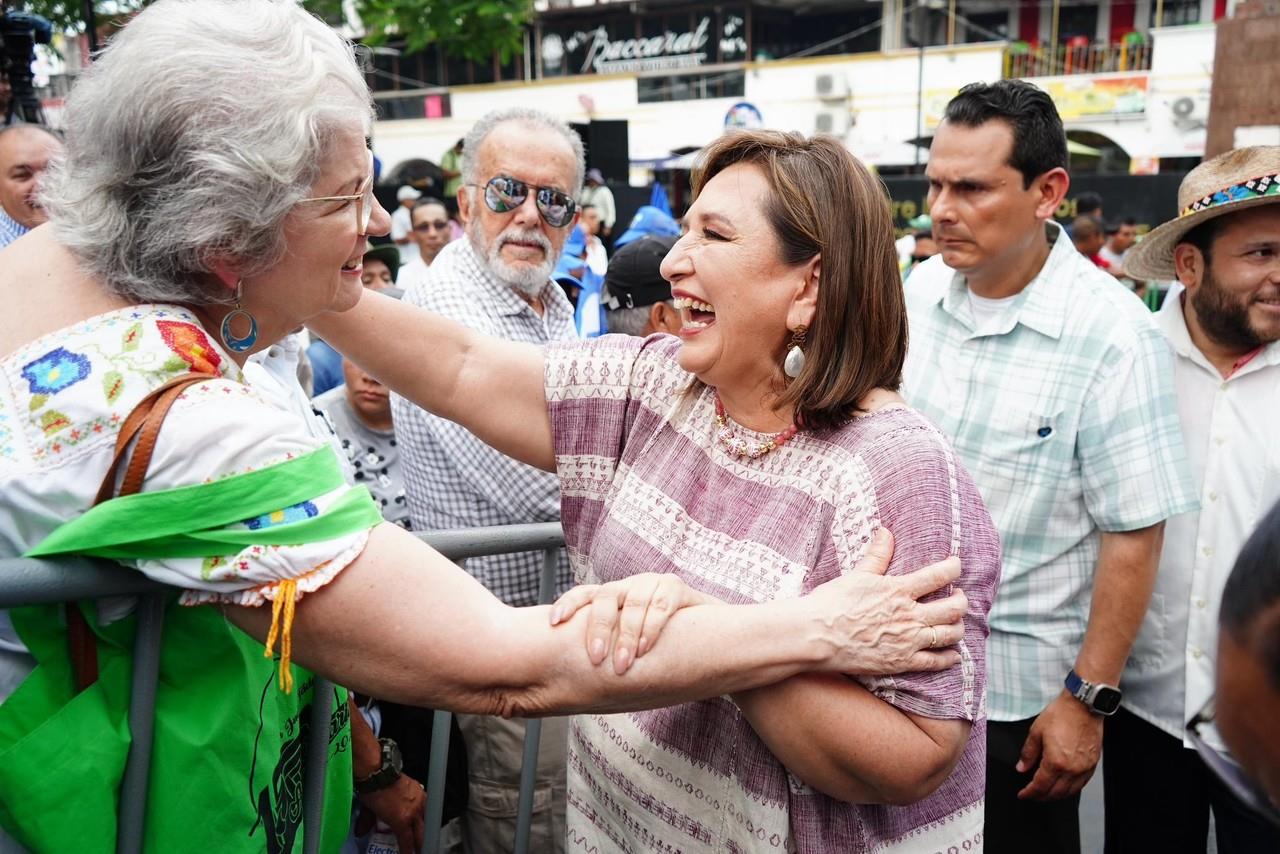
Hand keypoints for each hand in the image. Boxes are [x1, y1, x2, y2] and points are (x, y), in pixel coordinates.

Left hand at [355, 774, 425, 851]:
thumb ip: (367, 824)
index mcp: (402, 820)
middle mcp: (414, 812)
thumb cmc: (373, 790)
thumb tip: (360, 832)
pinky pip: (426, 804)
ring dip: (423, 826)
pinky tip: (420, 812)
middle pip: (421, 833)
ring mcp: (419, 800)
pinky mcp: (419, 790)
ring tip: (421, 831)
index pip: (408, 842)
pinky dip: (423, 811)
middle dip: (420, 843)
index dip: (408, 851)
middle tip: (418, 848)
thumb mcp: (368, 811)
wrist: (378, 770)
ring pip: (426, 818)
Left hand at [549, 573, 715, 674]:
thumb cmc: (664, 649)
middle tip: (596, 658)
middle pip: (607, 596)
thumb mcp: (632, 647)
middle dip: (599, 627)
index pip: (584, 593)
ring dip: (627, 633)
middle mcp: (632, 586)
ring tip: (623, 662)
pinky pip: (663, 603)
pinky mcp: (680, 589)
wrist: (714, 643)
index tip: (554, 622)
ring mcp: (656, 584)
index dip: (568, 604)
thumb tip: (573, 679)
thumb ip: (610, 650)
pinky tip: (646, 648)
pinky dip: (652, 626)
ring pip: (635, 600)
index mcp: (615, 597)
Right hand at [806, 527, 967, 674]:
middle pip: (952, 608)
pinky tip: (954, 655)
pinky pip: (935, 662)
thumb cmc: (832, 603)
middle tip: (959, 596)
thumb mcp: (856, 575)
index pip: (938, 575)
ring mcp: (908, 641)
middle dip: (961, 601)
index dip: (953, 568)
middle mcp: (909, 615)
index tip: (957, 564)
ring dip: (959, 627)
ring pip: (949, 634)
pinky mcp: (901, 662)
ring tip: (957, 623)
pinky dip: (949, 658)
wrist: (817, 637)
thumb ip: (877, 555)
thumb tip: (886, 531)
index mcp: (899, 590)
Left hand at [1016, 691, 1102, 800]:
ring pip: (1070, 792)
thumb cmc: (1061, 714)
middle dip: (1041, 797)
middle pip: (1055, 793)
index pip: (1040, 786)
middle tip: (1032, 795)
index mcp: (1056, 762)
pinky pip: (1082, 784)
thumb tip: (1021, 767)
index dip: (1029, 793)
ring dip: (1056, 796)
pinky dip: (1071, 789)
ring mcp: (1084, 768)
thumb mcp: (1036, 731)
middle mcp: (1072, 769)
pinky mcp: (1093, 764)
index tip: (1023, 794)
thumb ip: (1028, 753)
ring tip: (1046, 793)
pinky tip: (1064, 785)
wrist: (1084, 705)